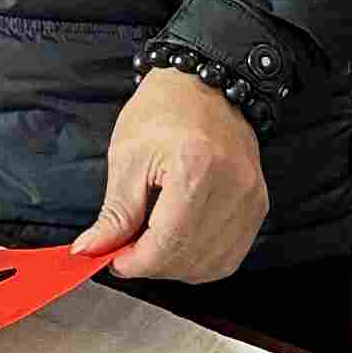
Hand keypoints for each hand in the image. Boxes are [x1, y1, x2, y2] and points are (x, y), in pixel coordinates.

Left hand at [69, 67, 270, 284]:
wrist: (205, 85)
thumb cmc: (164, 110)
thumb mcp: (127, 156)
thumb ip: (115, 213)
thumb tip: (93, 250)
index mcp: (195, 169)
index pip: (168, 243)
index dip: (136, 262)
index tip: (113, 260)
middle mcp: (233, 187)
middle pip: (190, 258)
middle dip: (153, 265)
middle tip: (127, 251)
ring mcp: (251, 198)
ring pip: (213, 264)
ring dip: (177, 267)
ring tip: (153, 246)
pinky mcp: (258, 205)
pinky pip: (231, 254)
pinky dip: (202, 261)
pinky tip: (180, 246)